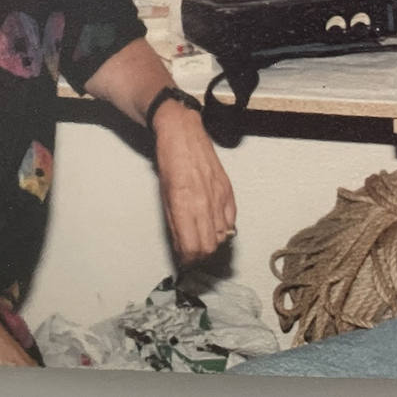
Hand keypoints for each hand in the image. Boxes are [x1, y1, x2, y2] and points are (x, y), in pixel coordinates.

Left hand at [151, 102, 236, 265]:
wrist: (183, 135)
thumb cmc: (170, 163)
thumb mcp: (165, 197)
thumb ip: (175, 225)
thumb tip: (182, 247)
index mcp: (184, 205)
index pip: (192, 247)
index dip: (188, 260)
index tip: (184, 262)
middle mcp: (204, 203)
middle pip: (209, 247)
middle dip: (200, 256)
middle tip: (192, 255)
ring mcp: (219, 197)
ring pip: (223, 236)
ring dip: (212, 243)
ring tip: (201, 239)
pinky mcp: (229, 191)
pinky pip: (231, 221)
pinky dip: (224, 228)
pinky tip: (213, 225)